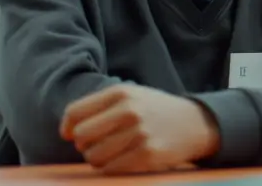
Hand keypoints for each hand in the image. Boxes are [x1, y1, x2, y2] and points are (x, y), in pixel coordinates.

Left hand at [60, 84, 219, 173]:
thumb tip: (66, 132)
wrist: (195, 123)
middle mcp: (130, 110)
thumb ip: (99, 107)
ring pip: (93, 157)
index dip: (68, 128)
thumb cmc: (154, 111)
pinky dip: (113, 169)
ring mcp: (139, 133)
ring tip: (115, 152)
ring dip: (99, 160)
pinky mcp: (148, 155)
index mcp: (121, 93)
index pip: (75, 113)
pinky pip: (111, 170)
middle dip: (85, 145)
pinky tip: (126, 160)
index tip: (73, 135)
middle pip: (81, 136)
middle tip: (100, 144)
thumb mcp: (131, 96)